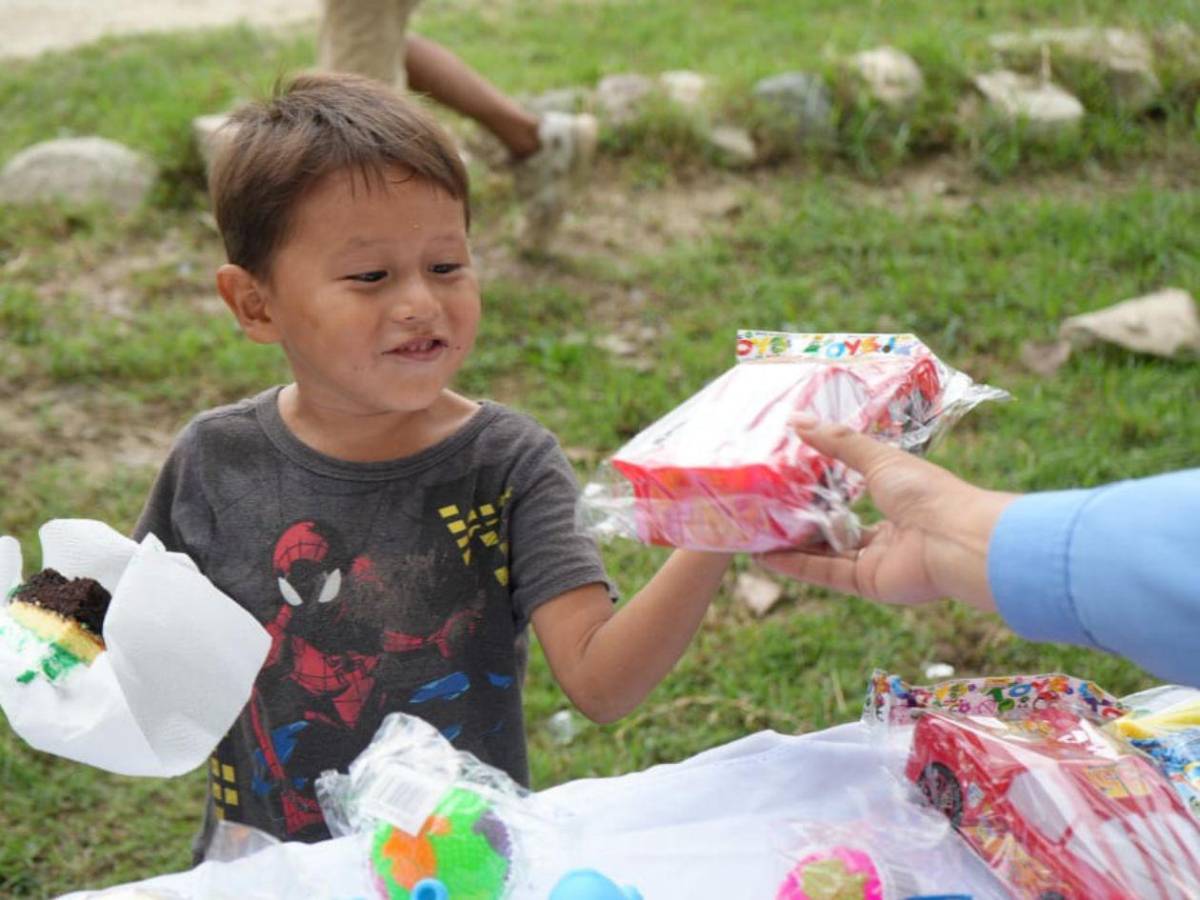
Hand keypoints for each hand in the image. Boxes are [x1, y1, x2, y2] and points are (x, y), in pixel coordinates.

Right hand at [757, 417, 1017, 610]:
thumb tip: (796, 419)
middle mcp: (889, 535)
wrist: (955, 539)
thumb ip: (836, 442)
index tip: (791, 481)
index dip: (825, 491)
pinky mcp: (867, 584)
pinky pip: (826, 574)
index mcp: (899, 501)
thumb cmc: (925, 492)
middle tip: (767, 512)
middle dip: (804, 523)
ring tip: (756, 535)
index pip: (857, 498)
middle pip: (839, 530)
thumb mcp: (877, 458)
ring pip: (828, 554)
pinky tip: (766, 557)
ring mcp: (878, 561)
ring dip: (793, 547)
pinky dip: (797, 567)